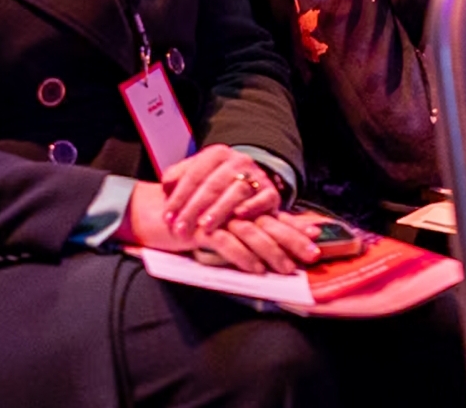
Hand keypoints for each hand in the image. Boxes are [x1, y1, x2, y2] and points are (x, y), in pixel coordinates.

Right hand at [122, 183, 319, 274]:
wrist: (151, 213)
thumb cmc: (186, 219)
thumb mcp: (216, 220)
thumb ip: (242, 226)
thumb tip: (271, 243)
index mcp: (237, 196)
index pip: (270, 210)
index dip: (293, 222)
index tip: (315, 234)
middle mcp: (230, 198)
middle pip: (267, 219)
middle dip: (292, 238)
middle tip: (312, 255)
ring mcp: (215, 211)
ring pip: (251, 231)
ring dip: (271, 252)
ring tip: (286, 268)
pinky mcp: (200, 226)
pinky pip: (227, 242)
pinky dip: (242, 257)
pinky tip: (255, 269)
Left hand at [159, 145, 282, 235]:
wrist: (254, 185)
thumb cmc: (218, 186)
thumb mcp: (198, 176)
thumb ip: (179, 178)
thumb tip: (165, 185)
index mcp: (217, 154)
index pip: (194, 175)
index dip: (178, 197)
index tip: (167, 218)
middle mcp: (238, 161)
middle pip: (212, 185)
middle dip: (194, 209)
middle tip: (180, 229)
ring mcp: (257, 175)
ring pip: (236, 191)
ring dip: (219, 210)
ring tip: (204, 227)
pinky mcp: (272, 192)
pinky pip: (263, 198)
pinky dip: (252, 207)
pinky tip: (238, 217)